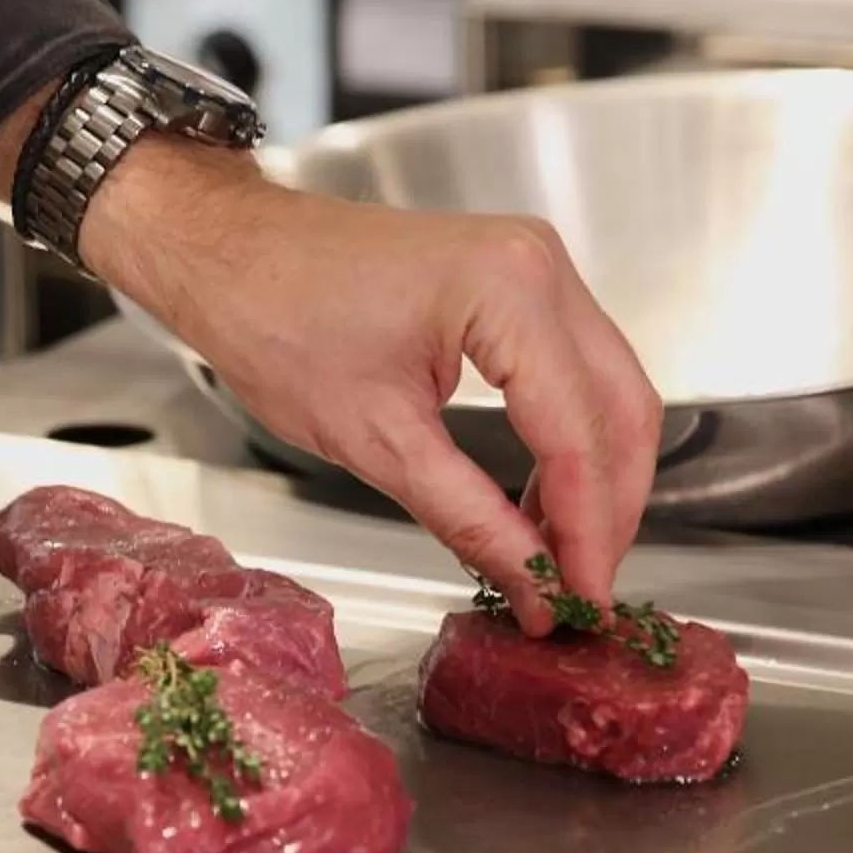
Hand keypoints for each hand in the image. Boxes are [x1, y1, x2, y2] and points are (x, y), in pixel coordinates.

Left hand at [81, 138, 660, 625]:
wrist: (231, 252)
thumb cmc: (276, 318)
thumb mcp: (376, 441)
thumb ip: (470, 519)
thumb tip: (533, 586)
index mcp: (510, 292)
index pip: (579, 434)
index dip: (589, 531)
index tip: (585, 600)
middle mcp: (541, 266)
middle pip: (621, 409)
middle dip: (611, 509)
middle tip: (586, 590)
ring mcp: (536, 267)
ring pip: (610, 391)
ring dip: (598, 479)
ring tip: (563, 559)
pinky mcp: (518, 283)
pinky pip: (574, 372)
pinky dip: (571, 440)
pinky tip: (543, 502)